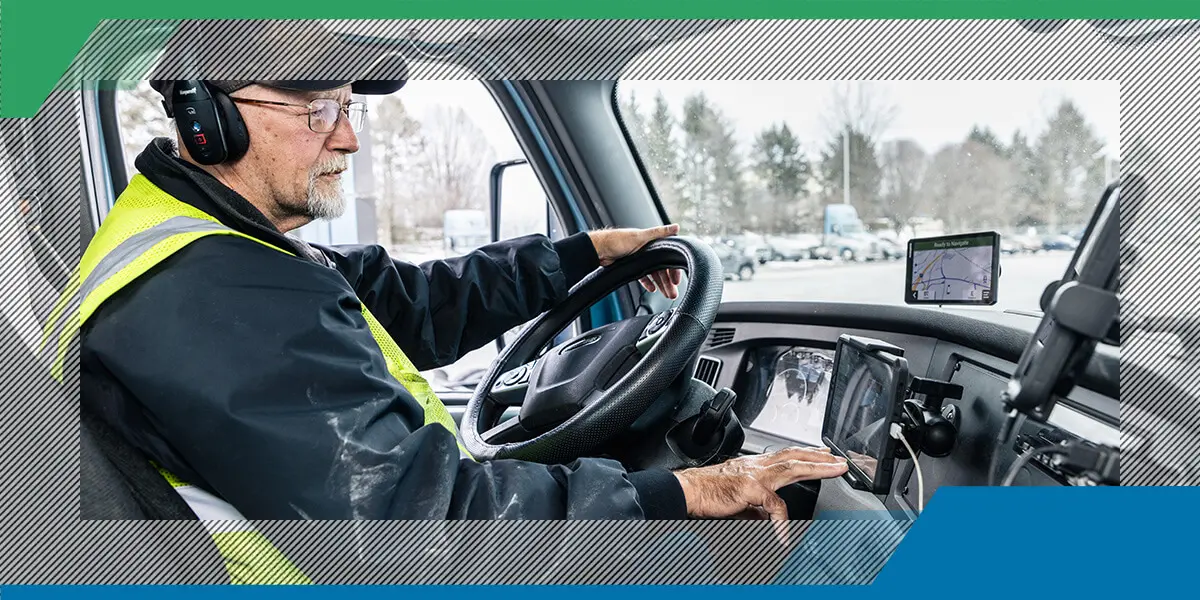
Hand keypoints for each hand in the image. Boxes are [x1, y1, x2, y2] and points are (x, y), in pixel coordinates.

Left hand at [588, 224, 683, 298]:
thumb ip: (659, 232)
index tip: (677, 280)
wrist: (600, 249)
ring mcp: (639, 259)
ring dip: (661, 284)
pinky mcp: (631, 266)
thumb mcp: (641, 236)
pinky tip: (652, 289)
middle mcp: (647, 251)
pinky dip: (648, 282)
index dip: (674, 269)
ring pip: (653, 274)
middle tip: (673, 293)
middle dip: (668, 281)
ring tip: (666, 294)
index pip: (668, 257)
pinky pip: (643, 276)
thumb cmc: (618, 239)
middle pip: (662, 268)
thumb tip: (676, 227)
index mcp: (652, 243)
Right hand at [673, 446, 847, 521]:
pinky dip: (781, 521)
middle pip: (795, 455)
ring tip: (835, 469)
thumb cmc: (707, 493)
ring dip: (817, 466)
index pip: (787, 456)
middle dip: (820, 456)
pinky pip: (774, 505)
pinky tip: (785, 534)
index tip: (824, 456)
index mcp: (755, 466)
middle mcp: (757, 465)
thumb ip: (758, 505)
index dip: (808, 455)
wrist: (686, 491)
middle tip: (840, 459)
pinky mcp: (749, 488)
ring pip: (792, 466)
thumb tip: (770, 516)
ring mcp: (754, 474)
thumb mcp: (739, 500)